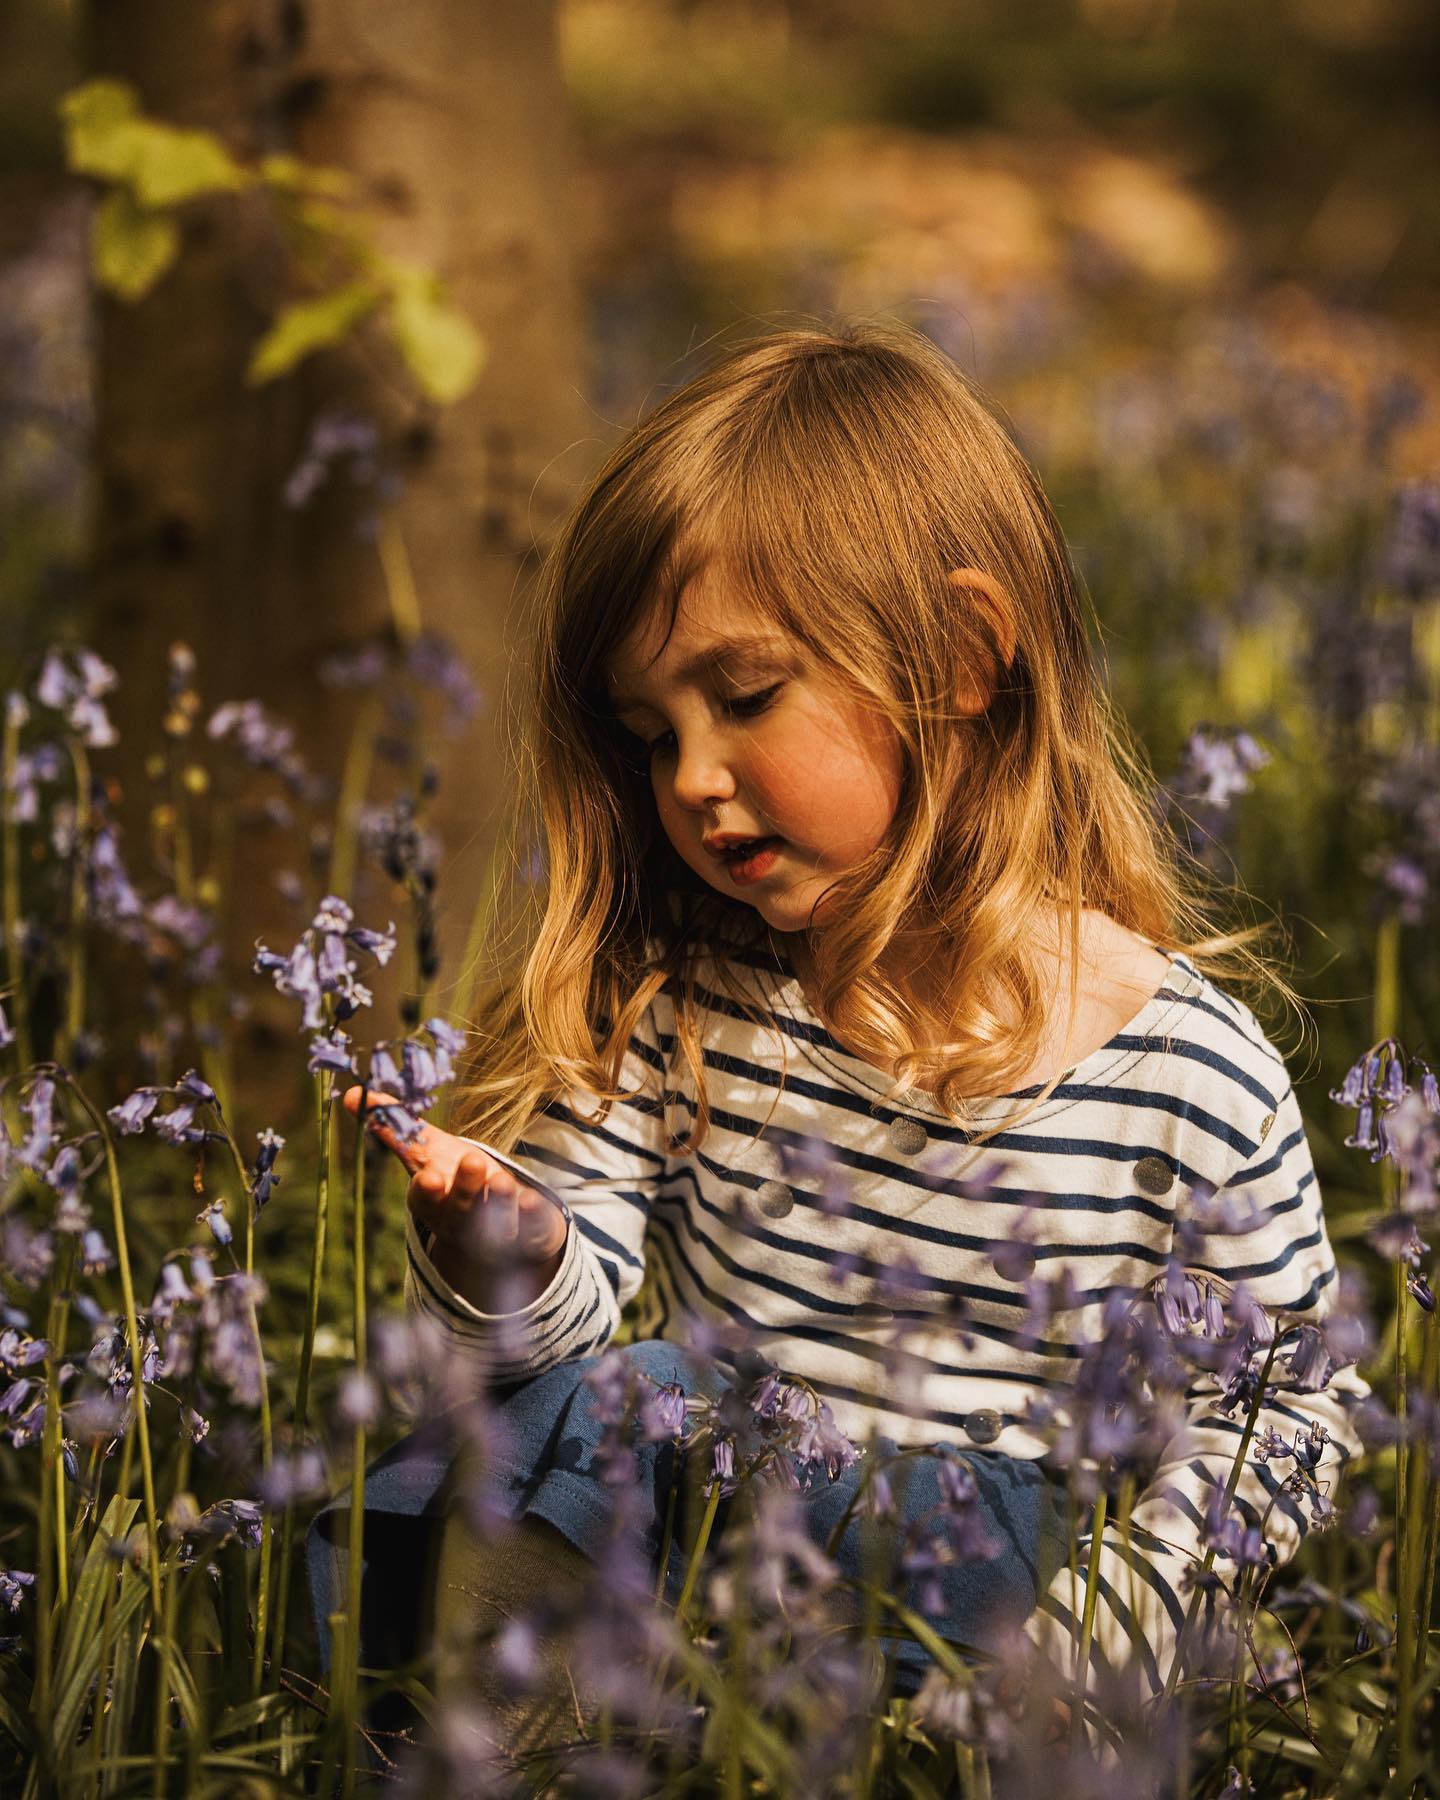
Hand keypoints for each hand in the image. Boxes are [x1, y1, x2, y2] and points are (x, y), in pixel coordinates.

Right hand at [340, 1085, 568, 1305]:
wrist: (499, 1223)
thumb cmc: (456, 1179)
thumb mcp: (426, 1153)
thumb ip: (395, 1127)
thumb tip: (352, 1094)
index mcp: (434, 1202)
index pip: (424, 1200)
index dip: (426, 1190)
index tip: (428, 1176)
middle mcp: (461, 1221)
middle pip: (460, 1210)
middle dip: (464, 1189)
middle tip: (474, 1160)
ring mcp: (496, 1231)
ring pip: (495, 1221)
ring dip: (497, 1200)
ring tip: (500, 1178)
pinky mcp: (528, 1232)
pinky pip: (531, 1226)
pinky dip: (531, 1214)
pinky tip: (535, 1201)